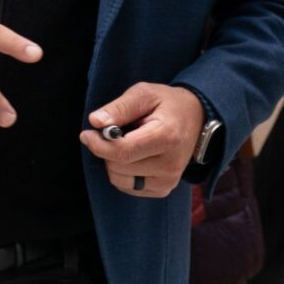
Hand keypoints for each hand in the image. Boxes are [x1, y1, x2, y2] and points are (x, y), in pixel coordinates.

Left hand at [81, 83, 203, 195]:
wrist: (197, 119)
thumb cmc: (167, 104)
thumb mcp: (144, 93)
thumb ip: (120, 107)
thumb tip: (95, 122)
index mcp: (166, 136)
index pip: (123, 151)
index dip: (99, 145)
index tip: (87, 134)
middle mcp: (170, 164)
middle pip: (118, 166)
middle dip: (107, 150)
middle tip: (116, 133)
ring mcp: (168, 180)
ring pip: (118, 179)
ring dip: (114, 162)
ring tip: (129, 144)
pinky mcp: (163, 189)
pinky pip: (127, 187)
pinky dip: (122, 172)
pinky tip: (134, 157)